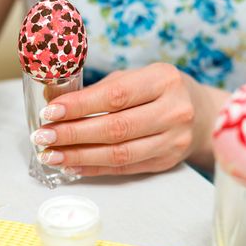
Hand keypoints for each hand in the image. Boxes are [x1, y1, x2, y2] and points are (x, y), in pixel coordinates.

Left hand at [31, 63, 214, 175]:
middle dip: (73, 134)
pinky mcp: (167, 161)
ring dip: (79, 156)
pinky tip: (72, 164)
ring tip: (51, 155)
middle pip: (115, 128)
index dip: (79, 106)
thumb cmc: (161, 91)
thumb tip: (52, 99)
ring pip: (119, 153)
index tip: (50, 112)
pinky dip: (94, 168)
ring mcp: (173, 140)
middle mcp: (173, 111)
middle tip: (43, 136)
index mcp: (163, 80)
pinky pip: (124, 168)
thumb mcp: (134, 77)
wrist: (202, 115)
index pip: (115, 96)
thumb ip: (97, 89)